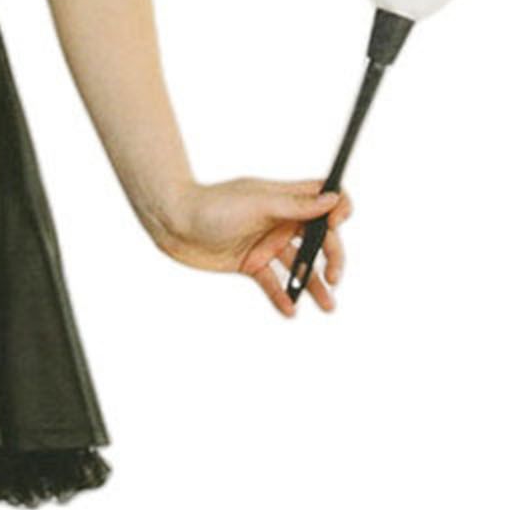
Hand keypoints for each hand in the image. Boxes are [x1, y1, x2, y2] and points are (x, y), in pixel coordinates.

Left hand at [163, 177, 353, 316]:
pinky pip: (272, 282)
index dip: (337, 209)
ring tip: (327, 306)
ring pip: (298, 265)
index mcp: (283, 199)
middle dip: (331, 257)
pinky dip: (282, 295)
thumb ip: (295, 205)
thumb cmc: (212, 205)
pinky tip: (289, 309)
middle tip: (333, 277)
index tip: (338, 225)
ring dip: (313, 284)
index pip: (323, 199)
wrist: (172, 222)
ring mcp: (264, 243)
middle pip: (318, 238)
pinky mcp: (248, 263)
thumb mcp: (258, 204)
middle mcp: (278, 221)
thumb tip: (333, 200)